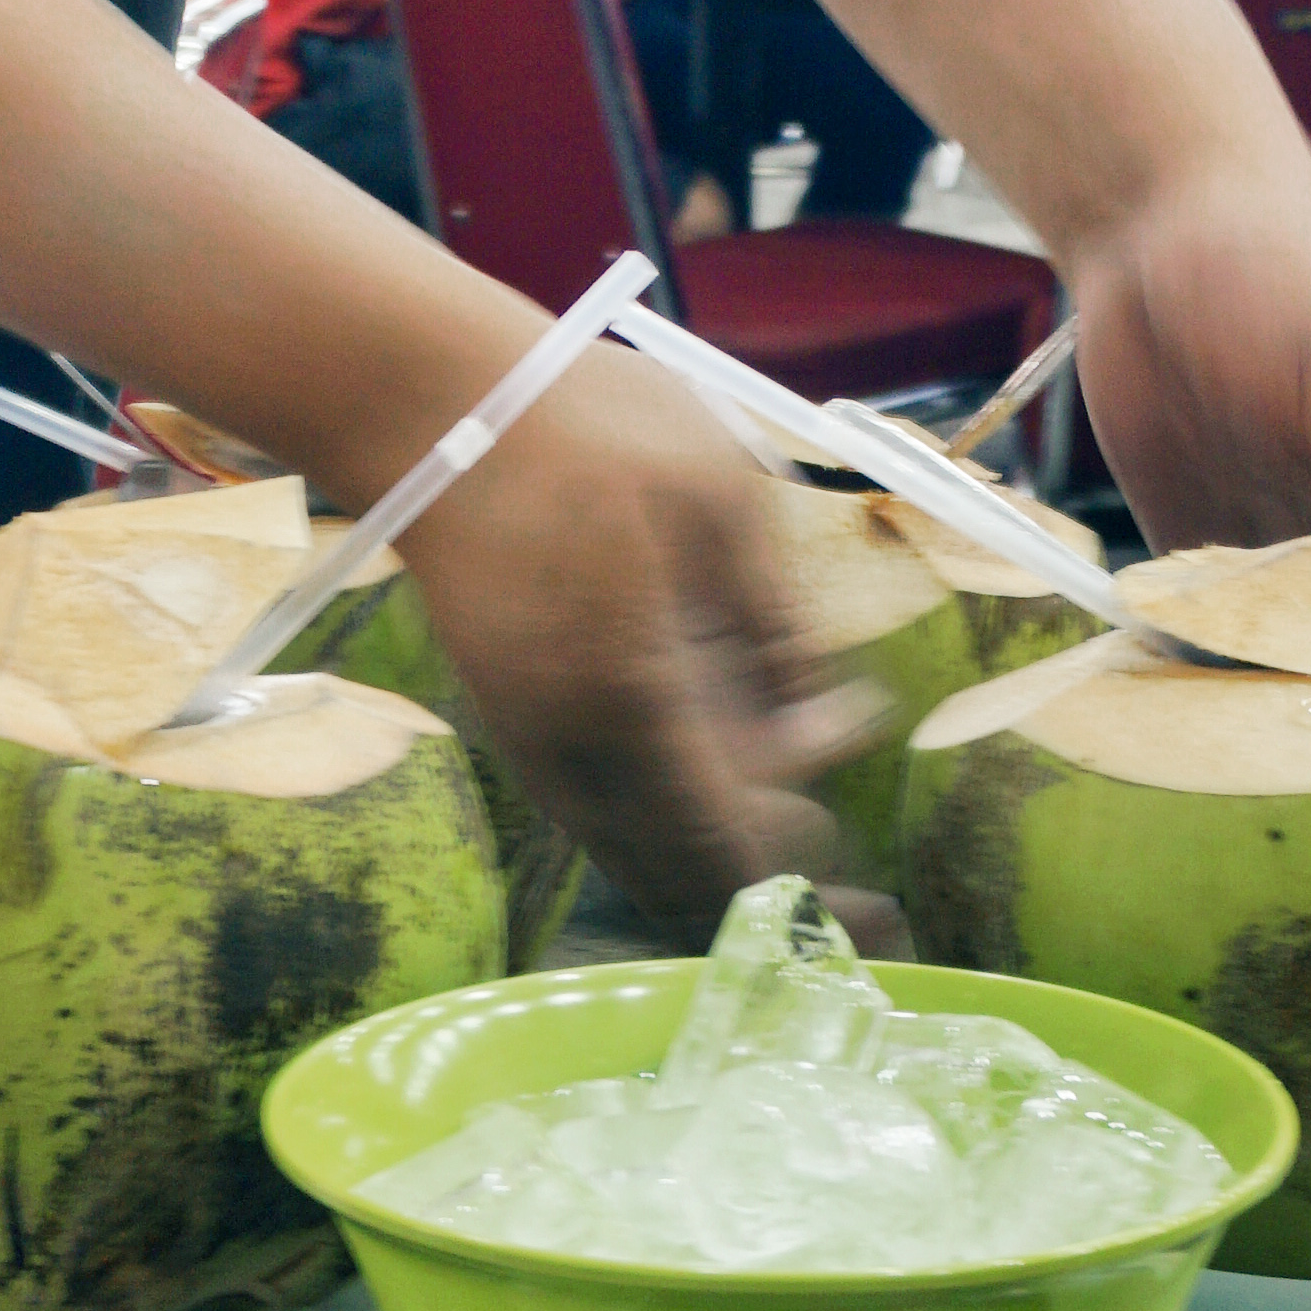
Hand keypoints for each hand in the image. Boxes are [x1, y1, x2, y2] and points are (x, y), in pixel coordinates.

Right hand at [395, 352, 891, 942]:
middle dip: (772, 887)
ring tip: (797, 793)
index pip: (728, 850)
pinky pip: (600, 812)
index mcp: (631, 696)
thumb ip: (778, 625)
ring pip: (635, 856)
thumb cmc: (586, 426)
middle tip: (838, 829)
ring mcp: (529, 741)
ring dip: (717, 851)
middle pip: (680, 884)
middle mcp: (569, 749)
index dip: (810, 899)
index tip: (881, 903)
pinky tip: (718, 758)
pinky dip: (668, 818)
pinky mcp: (511, 719)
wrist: (429, 408)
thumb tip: (826, 719)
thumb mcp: (722, 496)